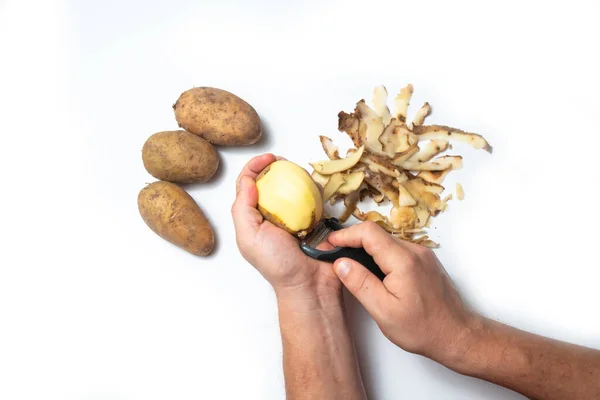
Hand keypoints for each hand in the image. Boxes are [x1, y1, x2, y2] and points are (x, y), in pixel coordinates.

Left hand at [231, 154, 340, 301]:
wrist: (310, 284)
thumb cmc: (278, 265)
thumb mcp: (250, 238)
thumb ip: (243, 209)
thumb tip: (248, 181)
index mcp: (253, 218)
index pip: (247, 185)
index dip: (254, 167)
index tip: (268, 159)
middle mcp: (271, 215)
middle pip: (269, 181)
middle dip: (275, 166)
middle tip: (284, 161)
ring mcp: (294, 216)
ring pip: (291, 186)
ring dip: (295, 174)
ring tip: (300, 170)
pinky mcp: (315, 219)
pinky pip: (314, 197)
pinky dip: (314, 188)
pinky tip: (315, 184)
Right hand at [328, 221, 478, 363]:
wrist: (457, 335)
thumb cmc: (421, 329)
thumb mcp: (383, 311)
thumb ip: (360, 283)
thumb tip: (340, 263)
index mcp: (403, 260)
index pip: (368, 232)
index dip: (345, 235)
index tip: (328, 245)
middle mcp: (415, 251)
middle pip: (377, 234)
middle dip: (352, 241)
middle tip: (333, 255)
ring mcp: (422, 255)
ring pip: (386, 242)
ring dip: (366, 249)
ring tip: (349, 265)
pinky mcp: (425, 262)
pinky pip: (396, 250)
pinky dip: (380, 255)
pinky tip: (372, 272)